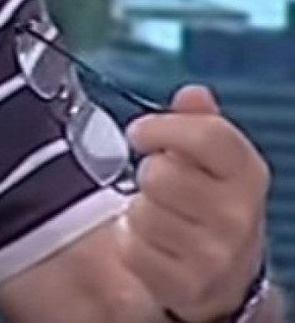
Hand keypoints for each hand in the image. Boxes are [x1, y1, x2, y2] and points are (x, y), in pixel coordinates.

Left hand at [117, 86, 268, 321]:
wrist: (226, 272)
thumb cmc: (210, 200)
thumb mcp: (213, 158)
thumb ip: (198, 120)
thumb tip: (192, 94)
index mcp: (247, 172)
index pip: (207, 136)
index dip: (163, 127)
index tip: (139, 132)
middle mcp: (237, 215)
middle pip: (160, 173)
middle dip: (150, 173)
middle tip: (160, 182)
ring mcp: (214, 255)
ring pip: (141, 211)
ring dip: (139, 209)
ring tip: (161, 214)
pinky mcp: (185, 285)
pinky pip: (130, 247)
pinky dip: (131, 241)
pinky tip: (153, 242)